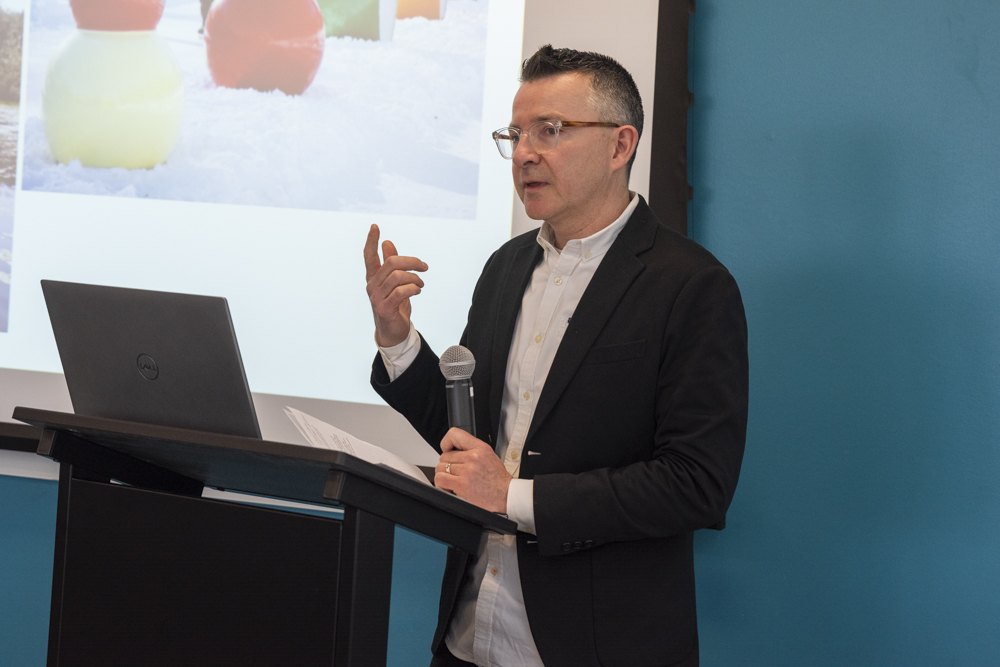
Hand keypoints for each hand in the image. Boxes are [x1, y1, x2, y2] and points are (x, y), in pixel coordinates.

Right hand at [364, 224, 427, 346]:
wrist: (393, 331)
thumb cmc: (394, 304)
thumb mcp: (394, 283)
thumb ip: (391, 264)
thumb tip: (387, 243)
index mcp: (374, 277)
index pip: (369, 255)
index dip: (371, 241)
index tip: (375, 226)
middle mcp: (372, 285)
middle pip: (392, 263)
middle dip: (412, 262)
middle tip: (424, 267)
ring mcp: (376, 297)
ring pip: (399, 277)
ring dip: (415, 278)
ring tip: (421, 284)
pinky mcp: (384, 308)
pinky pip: (401, 291)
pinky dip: (413, 289)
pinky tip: (417, 291)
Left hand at [435, 428, 511, 512]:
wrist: (506, 495)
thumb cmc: (497, 479)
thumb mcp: (489, 455)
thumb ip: (472, 450)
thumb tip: (453, 450)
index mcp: (480, 448)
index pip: (454, 435)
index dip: (446, 443)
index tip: (447, 450)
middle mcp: (473, 457)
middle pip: (444, 456)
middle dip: (447, 465)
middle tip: (456, 472)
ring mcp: (467, 471)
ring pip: (440, 468)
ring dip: (444, 475)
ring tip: (454, 480)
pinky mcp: (462, 484)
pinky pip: (440, 479)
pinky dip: (442, 485)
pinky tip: (450, 487)